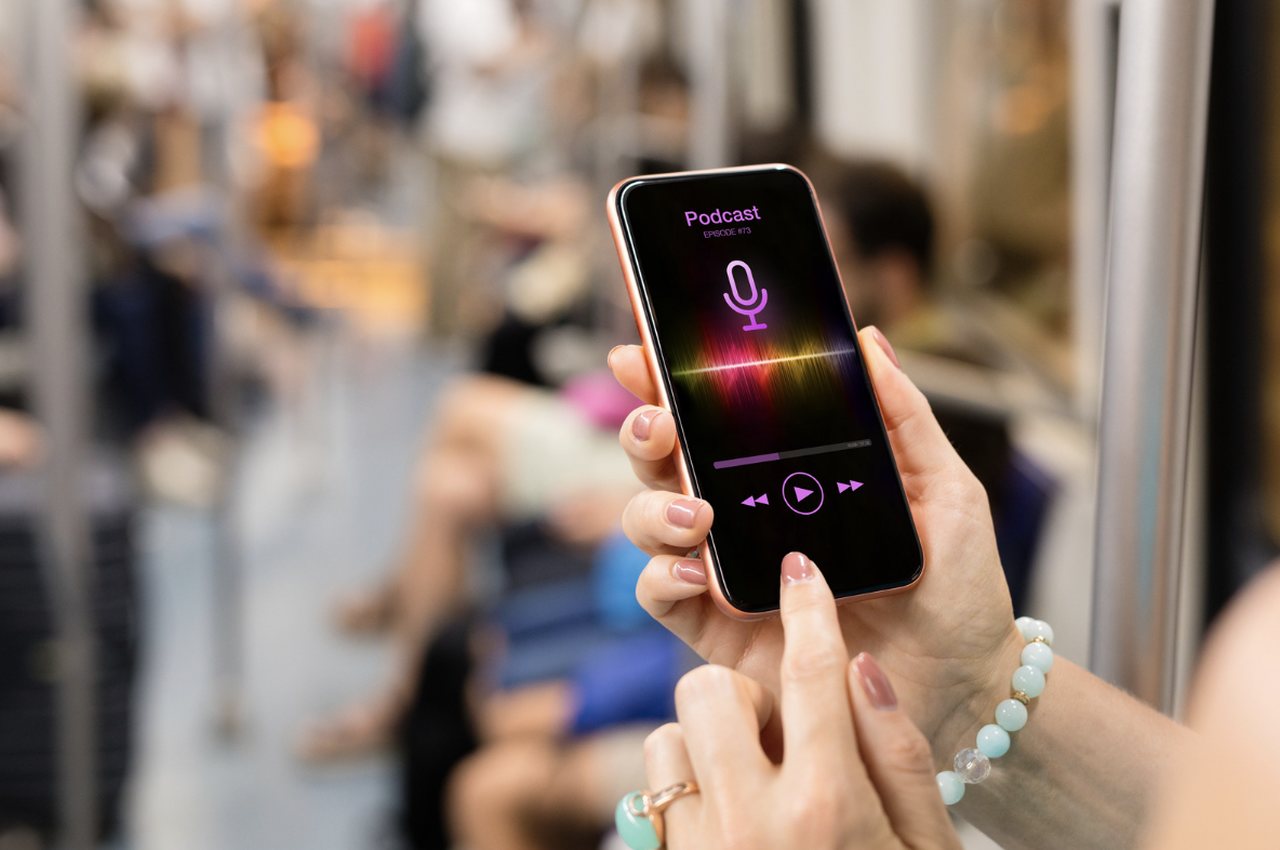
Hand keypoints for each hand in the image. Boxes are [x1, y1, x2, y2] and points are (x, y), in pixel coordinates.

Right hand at [609, 326, 1022, 752]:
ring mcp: (727, 571)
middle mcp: (743, 515)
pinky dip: (662, 576)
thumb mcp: (943, 488)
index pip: (714, 417)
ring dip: (655, 507)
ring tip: (699, 514)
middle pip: (665, 462)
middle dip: (646, 433)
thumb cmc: (957, 586)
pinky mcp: (721, 629)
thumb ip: (904, 417)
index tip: (645, 354)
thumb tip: (869, 340)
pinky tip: (697, 571)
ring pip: (650, 522)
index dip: (669, 382)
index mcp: (785, 473)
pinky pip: (662, 596)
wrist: (964, 682)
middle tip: (661, 424)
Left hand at [644, 553, 960, 849]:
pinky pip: (655, 794)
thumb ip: (897, 754)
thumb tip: (861, 666)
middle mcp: (751, 822)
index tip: (799, 570)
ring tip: (754, 780)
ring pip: (668, 735)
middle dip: (740, 691)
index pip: (813, 673)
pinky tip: (731, 816)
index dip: (809, 608)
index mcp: (828, 806)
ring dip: (706, 742)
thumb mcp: (930, 848)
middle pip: (708, 687)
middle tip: (778, 727)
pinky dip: (686, 786)